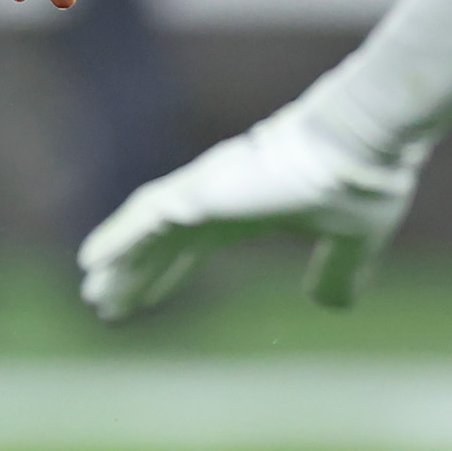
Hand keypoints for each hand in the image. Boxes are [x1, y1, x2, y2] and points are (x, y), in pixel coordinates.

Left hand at [77, 104, 422, 320]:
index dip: (167, 271)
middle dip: (134, 272)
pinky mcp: (201, 190)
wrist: (362, 145)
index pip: (194, 246)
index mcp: (249, 209)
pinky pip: (146, 217)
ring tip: (92, 290)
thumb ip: (337, 272)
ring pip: (146, 230)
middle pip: (161, 242)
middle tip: (103, 302)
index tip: (143, 298)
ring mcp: (205, 190)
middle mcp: (218, 197)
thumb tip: (330, 304)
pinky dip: (116, 238)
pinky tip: (90, 260)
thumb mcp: (351, 243)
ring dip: (119, 261)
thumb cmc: (360, 183)